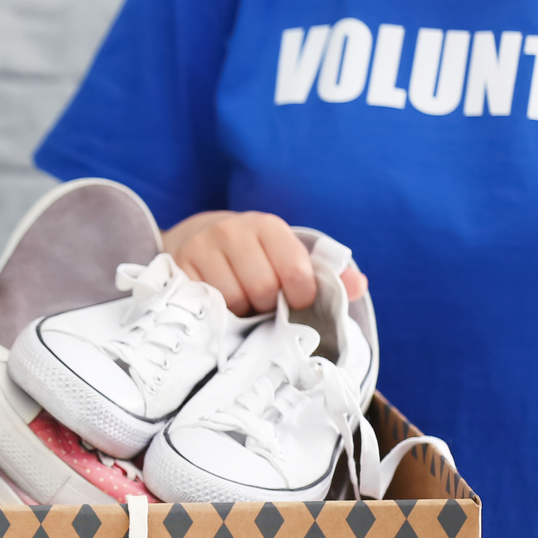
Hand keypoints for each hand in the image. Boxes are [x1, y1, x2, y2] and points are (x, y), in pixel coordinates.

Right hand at [163, 210, 367, 316]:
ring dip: (242, 311)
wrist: (198, 239)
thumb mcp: (289, 255)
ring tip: (242, 303)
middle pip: (263, 289)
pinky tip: (221, 305)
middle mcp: (232, 230)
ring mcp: (201, 247)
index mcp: (267, 225)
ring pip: (233, 300)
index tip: (298, 302)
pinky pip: (206, 303)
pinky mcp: (179, 267)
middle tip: (264, 303)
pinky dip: (218, 312)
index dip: (301, 296)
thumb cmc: (254, 256)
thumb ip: (327, 273)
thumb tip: (358, 285)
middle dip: (267, 305)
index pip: (295, 270)